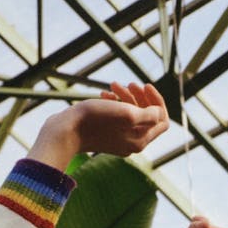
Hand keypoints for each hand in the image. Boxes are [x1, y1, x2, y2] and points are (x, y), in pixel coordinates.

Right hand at [28, 82, 168, 169]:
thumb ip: (148, 114)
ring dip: (126, 96)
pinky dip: (115, 103)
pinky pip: (118, 118)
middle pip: (148, 117)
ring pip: (132, 114)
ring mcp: (120, 140)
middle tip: (128, 84)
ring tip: (113, 85)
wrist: (65, 132)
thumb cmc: (94, 121)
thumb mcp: (126, 113)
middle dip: (141, 97)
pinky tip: (104, 94)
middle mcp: (132, 143)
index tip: (145, 86)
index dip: (157, 101)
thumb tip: (160, 113)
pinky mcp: (107, 135)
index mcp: (141, 140)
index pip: (162, 120)